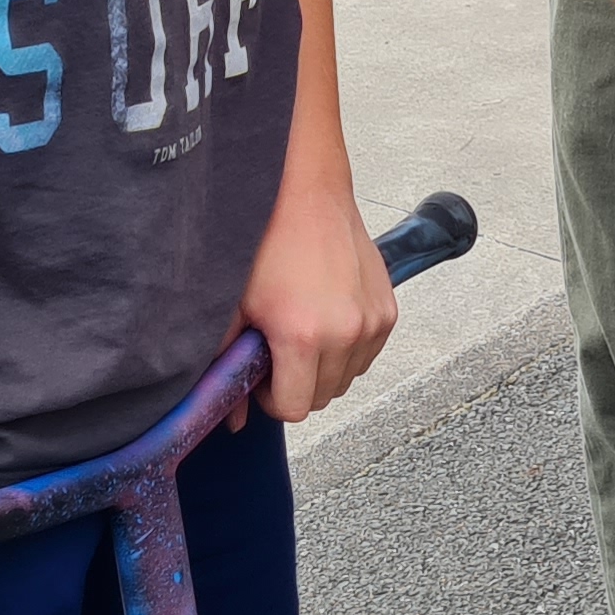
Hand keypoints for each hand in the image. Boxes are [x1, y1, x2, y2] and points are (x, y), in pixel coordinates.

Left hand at [237, 179, 401, 423]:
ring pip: (346, 379)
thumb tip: (230, 419)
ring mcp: (372, 323)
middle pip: (322, 398)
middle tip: (280, 348)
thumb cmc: (267, 244)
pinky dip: (348, 349)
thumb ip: (227, 367)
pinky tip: (328, 318)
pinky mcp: (388, 312)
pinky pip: (367, 355)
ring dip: (325, 368)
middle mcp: (345, 333)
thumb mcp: (235, 308)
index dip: (272, 398)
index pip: (294, 410)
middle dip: (297, 383)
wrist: (310, 196)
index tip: (264, 374)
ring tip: (305, 328)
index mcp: (302, 336)